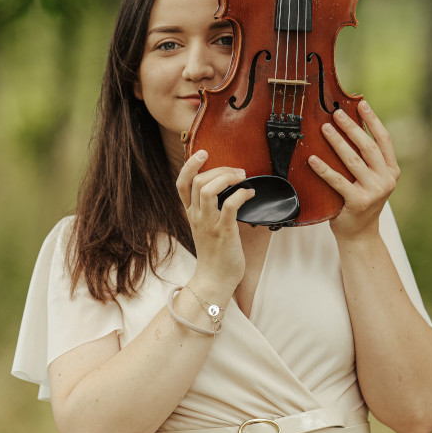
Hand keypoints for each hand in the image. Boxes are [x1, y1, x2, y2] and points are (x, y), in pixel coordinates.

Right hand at [175, 151, 254, 290]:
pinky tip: (249, 193)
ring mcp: (209, 224)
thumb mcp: (205, 226)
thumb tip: (227, 188)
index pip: (181, 184)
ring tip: (242, 178)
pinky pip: (230, 206)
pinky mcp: (224, 232)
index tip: (202, 153)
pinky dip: (241, 194)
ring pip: (208, 190)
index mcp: (191, 213)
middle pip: (198, 181)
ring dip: (227, 178)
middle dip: (219, 169)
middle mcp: (197, 216)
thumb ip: (209, 208)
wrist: (214, 280)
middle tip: (236, 171)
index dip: (189, 165)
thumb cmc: (215, 253)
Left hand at [308, 100, 399, 239]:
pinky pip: (337, 181)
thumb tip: (348, 126)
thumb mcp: (371, 178)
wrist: (360, 234)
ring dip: (337, 142)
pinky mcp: (358, 202)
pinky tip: (312, 159)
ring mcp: (373, 191)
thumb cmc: (360, 200)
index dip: (373, 120)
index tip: (361, 103)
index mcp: (391, 170)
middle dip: (351, 127)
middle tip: (336, 113)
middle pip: (367, 146)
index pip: (384, 139)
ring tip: (324, 129)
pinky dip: (324, 169)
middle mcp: (386, 179)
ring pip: (353, 161)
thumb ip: (366, 159)